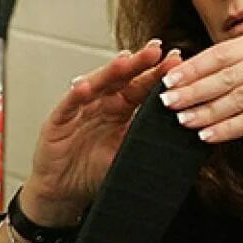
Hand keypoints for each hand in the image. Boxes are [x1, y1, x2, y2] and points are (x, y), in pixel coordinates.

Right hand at [21, 39, 181, 224]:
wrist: (65, 192)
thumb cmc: (94, 174)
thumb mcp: (128, 158)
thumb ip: (149, 144)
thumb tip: (184, 135)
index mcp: (121, 112)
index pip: (141, 88)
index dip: (157, 74)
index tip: (176, 60)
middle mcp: (101, 105)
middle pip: (122, 79)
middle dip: (139, 63)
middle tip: (156, 50)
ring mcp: (80, 110)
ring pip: (97, 85)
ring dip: (110, 72)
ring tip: (125, 60)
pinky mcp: (58, 121)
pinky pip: (68, 105)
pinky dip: (76, 95)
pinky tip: (85, 86)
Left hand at [157, 33, 242, 156]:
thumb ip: (231, 70)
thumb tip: (183, 77)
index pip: (221, 53)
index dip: (192, 68)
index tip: (167, 80)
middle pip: (226, 75)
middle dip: (193, 90)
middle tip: (168, 101)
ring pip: (238, 98)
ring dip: (206, 112)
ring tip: (182, 121)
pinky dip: (227, 129)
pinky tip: (207, 136)